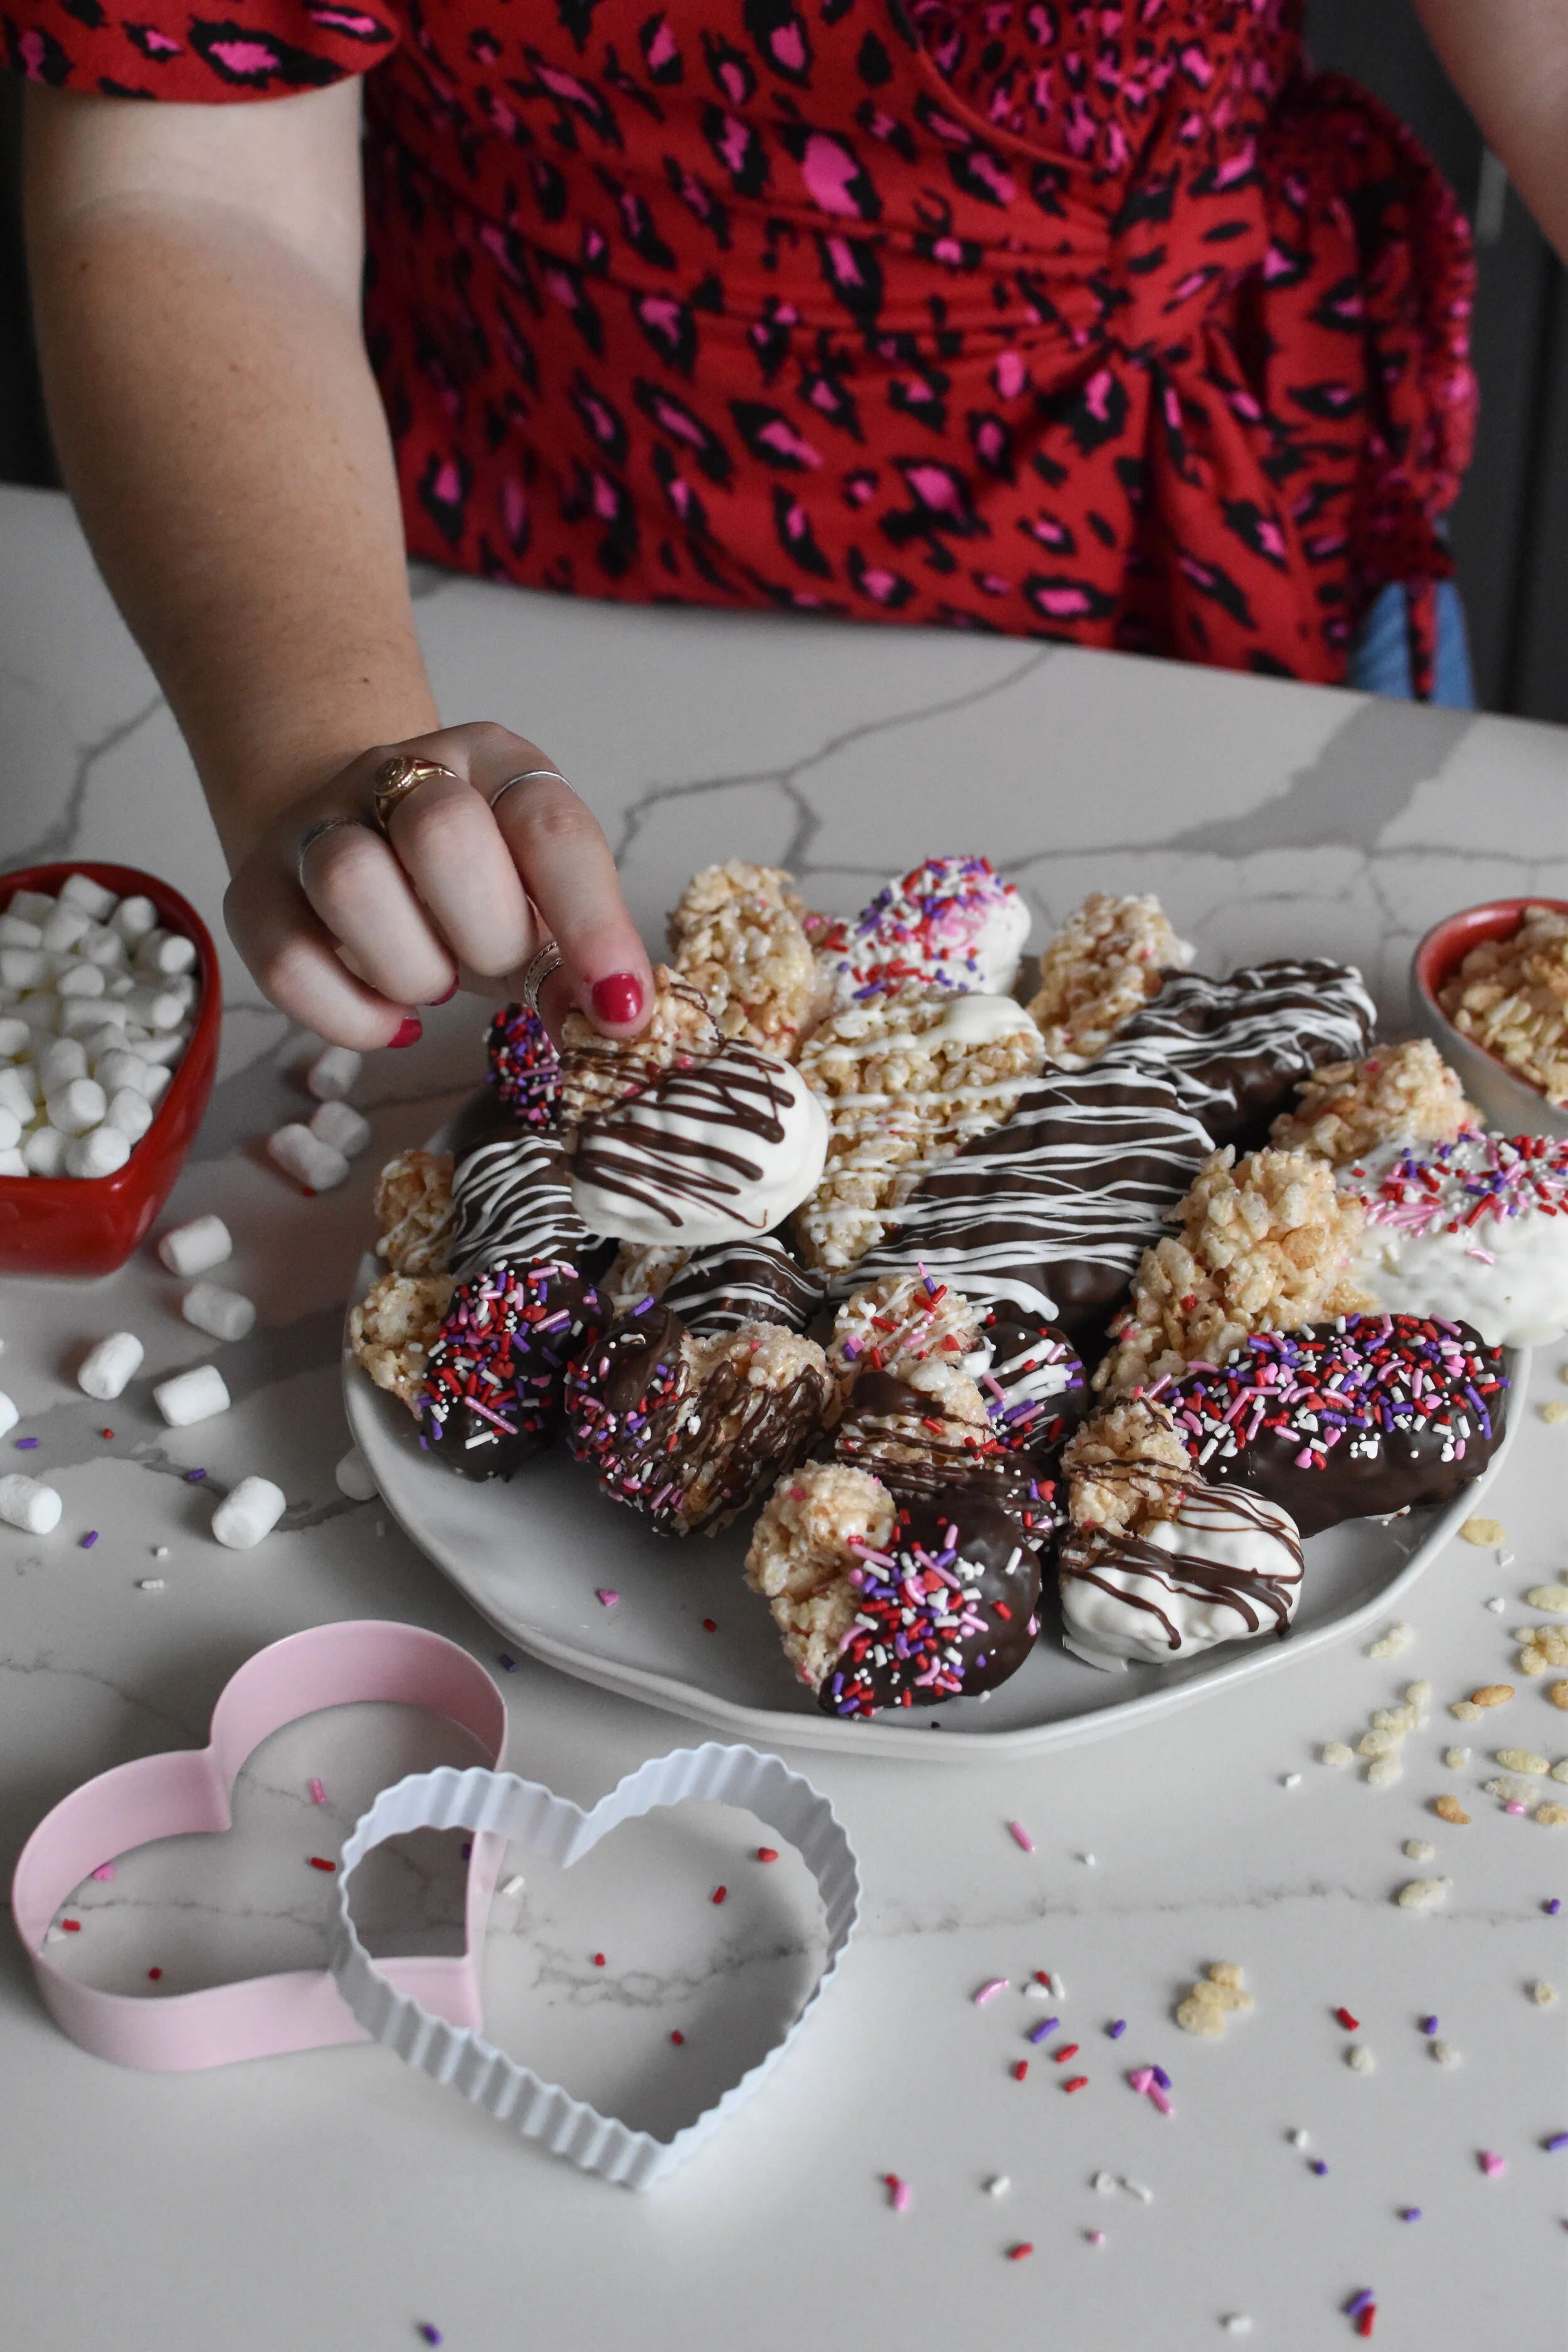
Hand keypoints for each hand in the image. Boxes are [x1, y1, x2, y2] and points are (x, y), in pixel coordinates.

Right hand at [223, 722, 653, 1048]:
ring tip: (432, 984)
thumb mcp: (537, 900)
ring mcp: (316, 823)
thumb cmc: (472, 884)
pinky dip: (350, 1016)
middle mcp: (398, 772)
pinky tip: (390, 1021)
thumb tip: (606, 1024)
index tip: (619, 1007)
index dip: (591, 922)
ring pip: (349, 881)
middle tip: (495, 968)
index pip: (548, 825)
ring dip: (411, 968)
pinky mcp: (255, 888)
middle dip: (487, 935)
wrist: (358, 833)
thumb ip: (572, 954)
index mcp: (493, 760)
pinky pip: (285, 961)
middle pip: (440, 834)